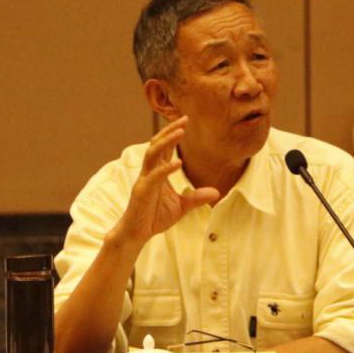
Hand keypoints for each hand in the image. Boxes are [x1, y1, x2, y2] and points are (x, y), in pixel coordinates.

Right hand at [115, 116, 219, 244]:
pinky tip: (178, 162)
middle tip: (185, 118)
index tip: (186, 121)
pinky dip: (166, 168)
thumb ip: (196, 198)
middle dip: (170, 131)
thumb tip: (216, 192)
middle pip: (157, 144)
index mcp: (157, 172)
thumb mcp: (181, 207)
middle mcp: (149, 172)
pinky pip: (155, 176)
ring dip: (166, 141)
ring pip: (153, 154)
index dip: (173, 134)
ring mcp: (144, 180)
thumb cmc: (154, 218)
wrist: (136, 234)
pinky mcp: (142, 192)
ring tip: (180, 132)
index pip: (165, 148)